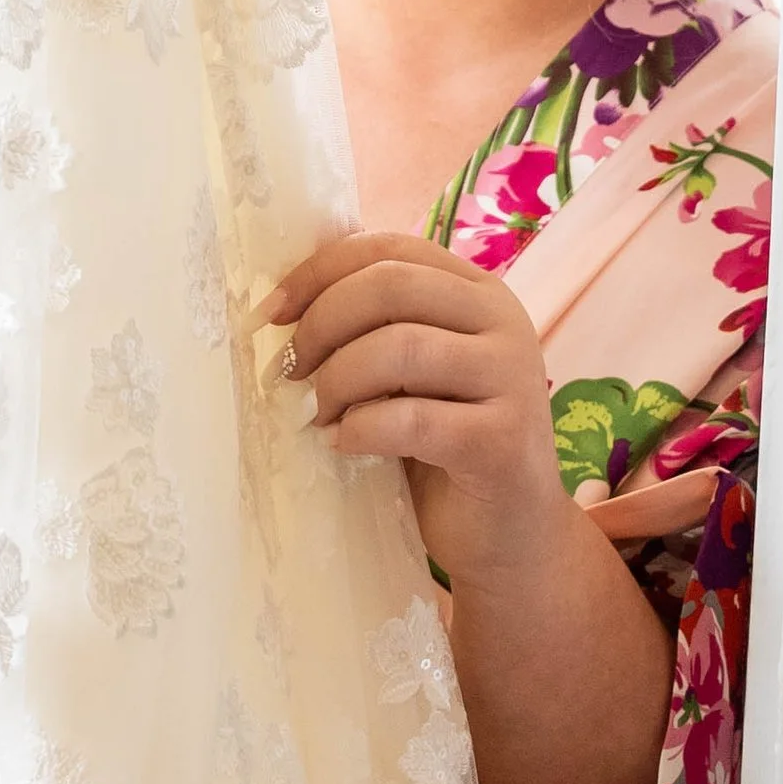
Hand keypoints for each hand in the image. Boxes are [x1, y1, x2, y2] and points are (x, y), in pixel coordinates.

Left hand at [264, 231, 573, 589]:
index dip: (320, 272)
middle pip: (390, 287)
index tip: (270, 314)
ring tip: (316, 414)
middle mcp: (503, 321)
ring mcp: (512, 378)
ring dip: (337, 381)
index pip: (390, 249)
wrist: (509, 535)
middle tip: (286, 371)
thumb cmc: (443, 448)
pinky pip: (413, 419)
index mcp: (477, 292)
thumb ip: (372, 331)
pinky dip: (361, 429)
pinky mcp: (503, 440)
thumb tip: (281, 307)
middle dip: (321, 324)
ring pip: (400, 347)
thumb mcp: (406, 375)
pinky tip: (343, 445)